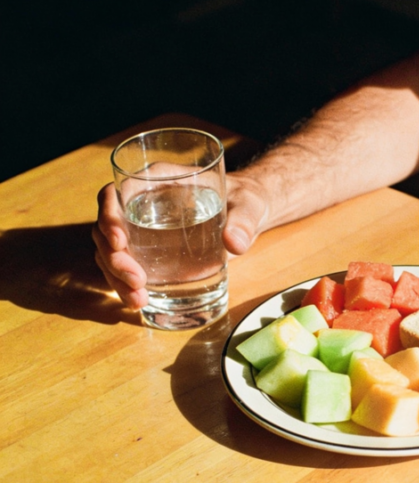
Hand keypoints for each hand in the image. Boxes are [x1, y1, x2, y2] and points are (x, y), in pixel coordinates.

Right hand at [92, 174, 269, 308]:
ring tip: (138, 298)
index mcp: (156, 181)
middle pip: (106, 229)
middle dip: (114, 258)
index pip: (114, 194)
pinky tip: (139, 301)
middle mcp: (139, 203)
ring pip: (110, 252)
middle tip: (137, 280)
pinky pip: (123, 267)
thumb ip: (243, 222)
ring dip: (116, 277)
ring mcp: (138, 228)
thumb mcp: (248, 206)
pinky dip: (124, 285)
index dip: (109, 216)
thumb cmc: (244, 200)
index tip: (121, 242)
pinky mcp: (146, 251)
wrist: (246, 215)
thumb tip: (235, 243)